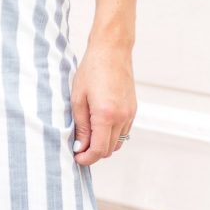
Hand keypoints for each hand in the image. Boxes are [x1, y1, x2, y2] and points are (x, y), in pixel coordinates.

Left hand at [70, 37, 135, 165]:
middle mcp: (121, 117)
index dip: (86, 158)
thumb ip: (80, 127)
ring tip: (88, 136)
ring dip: (103, 145)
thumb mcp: (78, 100)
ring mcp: (130, 114)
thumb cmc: (92, 71)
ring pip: (117, 143)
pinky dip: (111, 136)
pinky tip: (100, 127)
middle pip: (108, 150)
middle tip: (79, 147)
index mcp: (106, 115)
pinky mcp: (133, 110)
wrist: (112, 50)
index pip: (98, 150)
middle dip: (93, 153)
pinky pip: (123, 132)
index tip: (76, 157)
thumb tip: (80, 147)